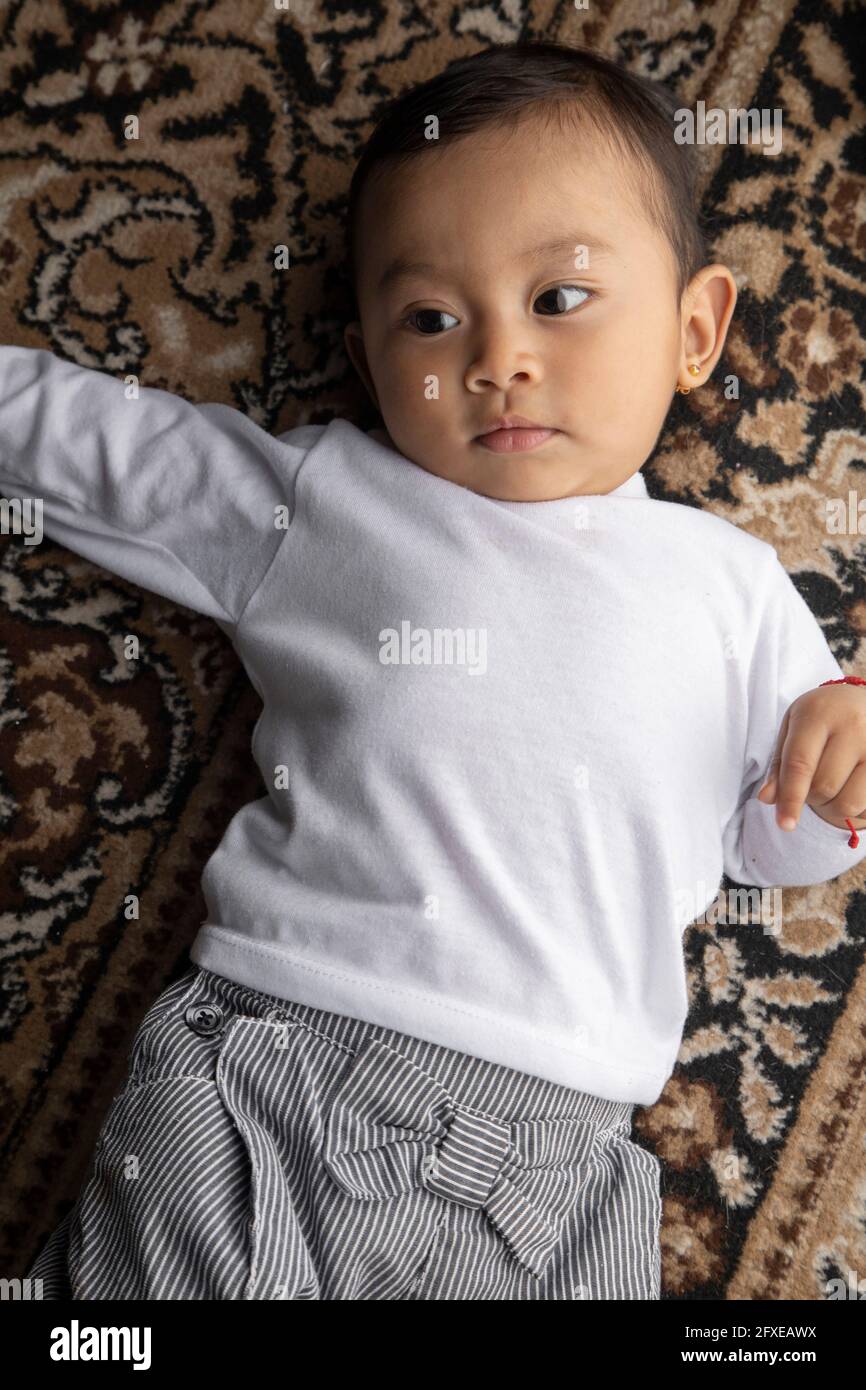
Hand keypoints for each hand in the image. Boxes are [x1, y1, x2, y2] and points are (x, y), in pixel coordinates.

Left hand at [757, 684, 865, 831]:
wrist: (861, 698)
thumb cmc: (822, 716)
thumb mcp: (793, 727)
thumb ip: (779, 764)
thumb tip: (767, 799)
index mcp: (819, 713)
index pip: (801, 764)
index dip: (790, 798)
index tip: (785, 825)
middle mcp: (853, 726)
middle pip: (824, 787)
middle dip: (810, 797)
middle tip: (811, 781)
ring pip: (849, 802)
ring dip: (832, 807)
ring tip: (832, 785)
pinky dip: (855, 808)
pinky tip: (852, 786)